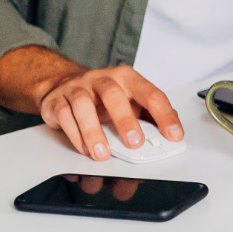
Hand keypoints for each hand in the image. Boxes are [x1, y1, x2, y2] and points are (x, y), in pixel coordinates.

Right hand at [35, 64, 181, 160]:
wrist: (64, 84)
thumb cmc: (103, 96)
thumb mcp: (130, 99)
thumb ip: (149, 113)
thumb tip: (171, 129)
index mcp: (128, 78)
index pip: (151, 94)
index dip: (164, 115)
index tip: (174, 135)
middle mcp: (103, 79)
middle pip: (114, 95)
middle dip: (126, 121)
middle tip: (135, 143)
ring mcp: (79, 88)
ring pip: (84, 106)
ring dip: (94, 132)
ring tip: (103, 154)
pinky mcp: (58, 100)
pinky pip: (65, 116)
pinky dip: (75, 135)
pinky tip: (84, 149)